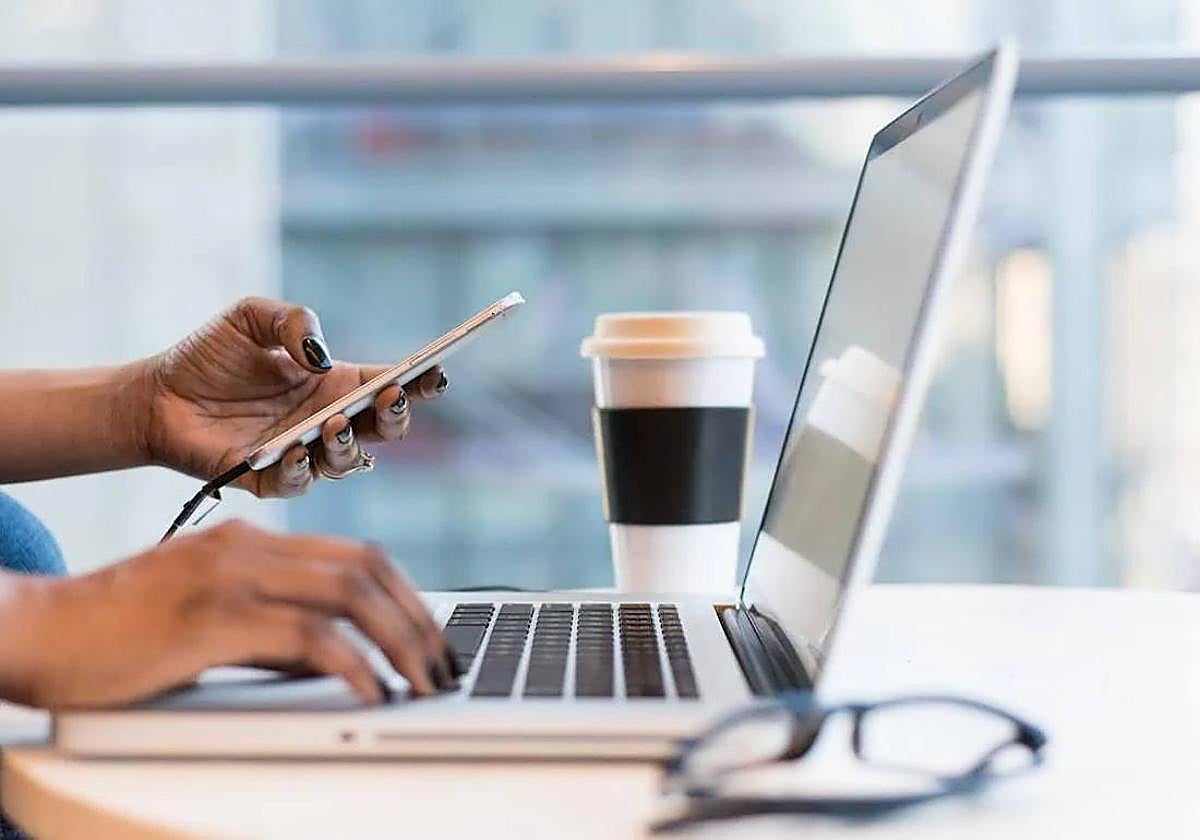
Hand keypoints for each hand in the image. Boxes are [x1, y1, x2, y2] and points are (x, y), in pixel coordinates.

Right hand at [0, 520, 456, 709]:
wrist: (36, 629)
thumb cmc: (117, 632)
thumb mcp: (209, 618)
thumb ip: (272, 629)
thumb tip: (336, 660)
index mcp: (251, 541)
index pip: (356, 553)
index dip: (406, 594)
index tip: (431, 635)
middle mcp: (247, 548)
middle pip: (366, 568)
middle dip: (417, 619)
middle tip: (442, 664)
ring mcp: (230, 577)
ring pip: (349, 595)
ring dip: (399, 641)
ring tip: (422, 682)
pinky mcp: (211, 619)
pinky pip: (306, 637)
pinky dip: (352, 665)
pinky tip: (371, 691)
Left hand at [140, 297, 446, 496]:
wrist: (155, 395)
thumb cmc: (208, 356)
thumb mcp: (251, 317)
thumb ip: (293, 321)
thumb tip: (321, 356)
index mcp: (335, 384)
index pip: (390, 385)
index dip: (419, 381)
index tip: (435, 371)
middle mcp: (327, 421)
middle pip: (384, 430)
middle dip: (396, 416)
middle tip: (390, 397)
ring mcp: (302, 453)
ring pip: (349, 462)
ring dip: (349, 445)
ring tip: (334, 423)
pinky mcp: (268, 479)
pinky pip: (298, 483)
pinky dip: (302, 469)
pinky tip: (295, 449)